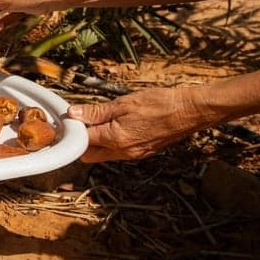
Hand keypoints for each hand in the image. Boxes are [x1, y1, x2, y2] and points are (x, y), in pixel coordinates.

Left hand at [68, 86, 208, 161]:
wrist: (188, 111)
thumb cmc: (159, 104)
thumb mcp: (123, 103)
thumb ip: (96, 112)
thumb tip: (74, 114)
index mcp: (115, 139)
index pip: (82, 141)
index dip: (74, 130)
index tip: (71, 119)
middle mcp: (123, 152)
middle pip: (90, 155)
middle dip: (83, 141)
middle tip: (84, 121)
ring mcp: (134, 155)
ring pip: (105, 154)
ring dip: (98, 142)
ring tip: (101, 121)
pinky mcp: (142, 153)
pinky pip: (119, 152)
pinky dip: (112, 142)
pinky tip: (117, 126)